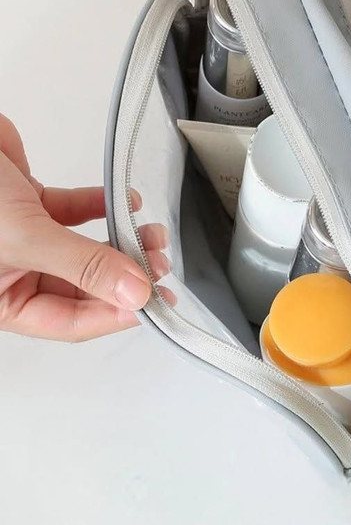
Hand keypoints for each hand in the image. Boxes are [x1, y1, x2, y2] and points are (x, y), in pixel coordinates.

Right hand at [0, 114, 167, 341]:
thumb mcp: (24, 238)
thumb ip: (82, 265)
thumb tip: (133, 292)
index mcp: (3, 300)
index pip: (71, 322)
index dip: (117, 314)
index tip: (156, 301)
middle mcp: (13, 273)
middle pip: (85, 288)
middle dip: (127, 276)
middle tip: (161, 265)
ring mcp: (25, 239)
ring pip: (87, 251)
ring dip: (123, 242)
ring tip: (153, 235)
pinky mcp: (31, 205)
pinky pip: (78, 212)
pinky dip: (105, 207)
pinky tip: (128, 202)